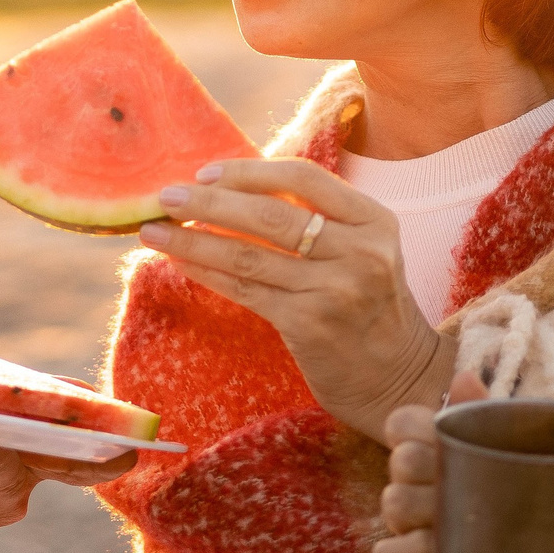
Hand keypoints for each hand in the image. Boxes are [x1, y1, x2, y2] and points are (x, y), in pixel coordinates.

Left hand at [138, 158, 446, 442]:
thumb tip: (231, 191)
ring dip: (193, 240)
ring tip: (152, 230)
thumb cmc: (369, 307)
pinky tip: (180, 261)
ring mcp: (334, 290)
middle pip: (270, 215)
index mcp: (374, 220)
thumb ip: (316, 219)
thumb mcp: (364, 250)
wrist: (400, 380)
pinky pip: (245, 291)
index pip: (303, 178)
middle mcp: (359, 251)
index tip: (206, 173)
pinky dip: (207, 272)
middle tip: (164, 196)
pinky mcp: (308, 325)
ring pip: (248, 255)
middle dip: (208, 203)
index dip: (249, 172)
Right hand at [375, 371, 540, 552]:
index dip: (418, 429)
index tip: (447, 442)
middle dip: (430, 470)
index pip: (401, 423)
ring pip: (393, 502)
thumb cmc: (531, 486)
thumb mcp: (518, 447)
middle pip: (402, 461)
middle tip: (470, 485)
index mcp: (435, 445)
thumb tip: (464, 379)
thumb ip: (487, 414)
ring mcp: (412, 521)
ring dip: (422, 510)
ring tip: (462, 521)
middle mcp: (417, 480)